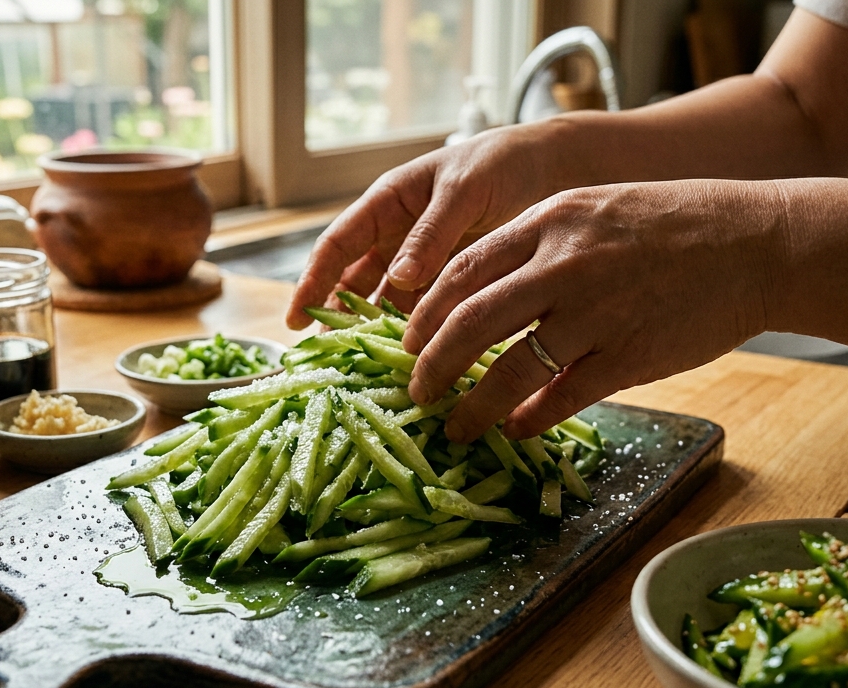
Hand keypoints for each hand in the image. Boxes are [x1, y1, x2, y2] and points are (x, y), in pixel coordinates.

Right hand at [286, 122, 569, 329]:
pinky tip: (413, 356)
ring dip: (375, 327)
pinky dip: (414, 330)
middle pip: (354, 279)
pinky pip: (421, 307)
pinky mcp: (448, 275)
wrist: (550, 165)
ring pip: (385, 298)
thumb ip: (432, 234)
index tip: (297, 318)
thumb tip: (399, 279)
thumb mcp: (464, 192)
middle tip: (326, 354)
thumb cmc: (500, 163)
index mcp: (388, 202)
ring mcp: (420, 257)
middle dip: (337, 314)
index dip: (313, 281)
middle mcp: (397, 232)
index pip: (338, 245)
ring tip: (366, 363)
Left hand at [403, 179, 785, 442]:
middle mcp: (562, 266)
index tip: (408, 342)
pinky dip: (531, 418)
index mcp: (549, 223)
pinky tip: (517, 430)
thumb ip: (539, 245)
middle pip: (469, 322)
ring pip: (508, 368)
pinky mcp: (629, 355)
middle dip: (430, 364)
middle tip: (416, 392)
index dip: (425, 314)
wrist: (758, 243)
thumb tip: (485, 290)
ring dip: (473, 405)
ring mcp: (595, 312)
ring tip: (455, 426)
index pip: (462, 271)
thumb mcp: (596, 209)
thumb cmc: (677, 224)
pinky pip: (562, 396)